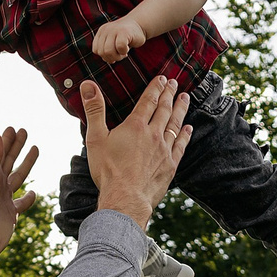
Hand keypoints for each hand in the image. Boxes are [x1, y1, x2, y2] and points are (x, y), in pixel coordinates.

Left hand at [0, 126, 40, 276]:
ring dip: (26, 164)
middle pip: (9, 160)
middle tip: (24, 131)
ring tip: (35, 150)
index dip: (7, 139)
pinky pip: (22, 203)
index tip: (13, 127)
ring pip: (18, 177)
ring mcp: (4, 199)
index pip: (0, 152)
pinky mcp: (11, 215)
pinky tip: (33, 193)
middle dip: (17, 146)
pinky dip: (29, 198)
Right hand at [77, 77, 190, 229]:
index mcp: (135, 126)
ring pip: (175, 124)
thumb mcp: (96, 138)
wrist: (126, 198)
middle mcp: (153, 134)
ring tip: (186, 98)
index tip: (162, 78)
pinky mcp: (170, 165)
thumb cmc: (108, 171)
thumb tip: (88, 85)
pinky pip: (180, 145)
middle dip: (170, 94)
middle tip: (175, 83)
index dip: (156, 87)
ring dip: (181, 109)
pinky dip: (185, 135)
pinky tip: (188, 128)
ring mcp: (164, 150)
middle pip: (164, 109)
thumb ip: (94, 110)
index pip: (148, 101)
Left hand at [90, 18, 146, 63]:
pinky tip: (127, 48)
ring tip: (124, 53)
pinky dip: (124, 52)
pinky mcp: (124, 32)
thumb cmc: (126, 37)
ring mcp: (114, 29)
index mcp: (101, 32)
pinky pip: (119, 47)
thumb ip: (107, 51)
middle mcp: (106, 30)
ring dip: (118, 57)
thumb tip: (106, 59)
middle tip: (121, 54)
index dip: (105, 56)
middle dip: (112, 58)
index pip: (96, 50)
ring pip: (108, 51)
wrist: (140, 25)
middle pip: (102, 52)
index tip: (114, 53)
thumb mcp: (113, 43)